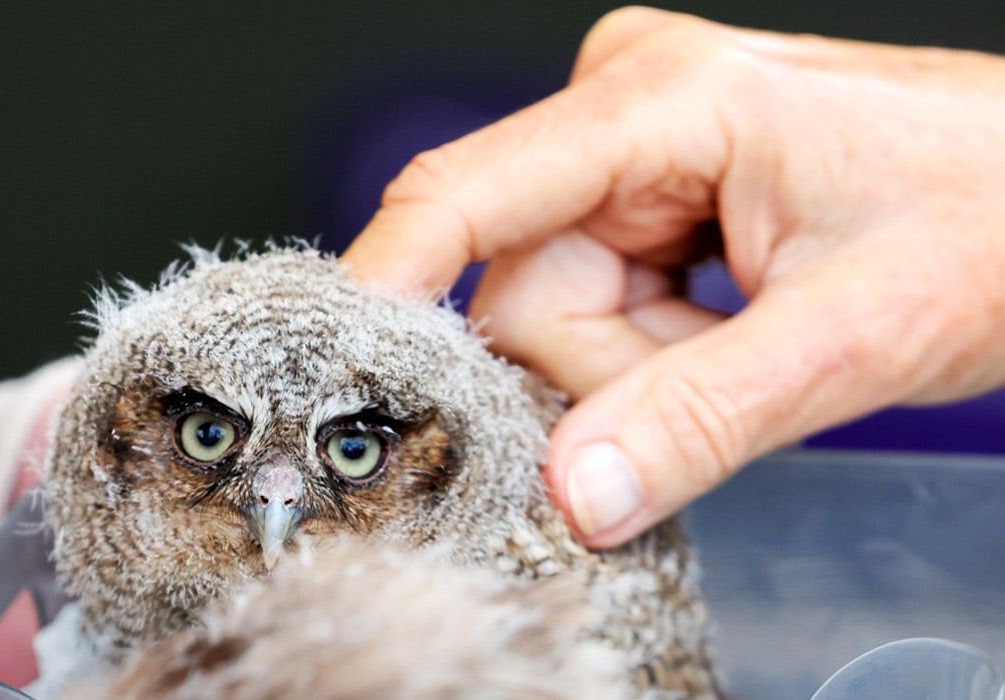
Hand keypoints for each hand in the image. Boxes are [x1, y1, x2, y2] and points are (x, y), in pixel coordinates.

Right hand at [343, 7, 1004, 546]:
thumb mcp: (853, 332)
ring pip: (559, 309)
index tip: (340, 360)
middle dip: (608, 367)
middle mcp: (626, 110)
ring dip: (642, 361)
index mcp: (663, 100)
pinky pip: (597, 303)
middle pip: (524, 287)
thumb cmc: (992, 215)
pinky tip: (728, 326)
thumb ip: (704, 415)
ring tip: (746, 343)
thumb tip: (575, 491)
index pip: (470, 192)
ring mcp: (633, 152)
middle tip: (715, 374)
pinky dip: (654, 346)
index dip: (393, 281)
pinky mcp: (646, 193)